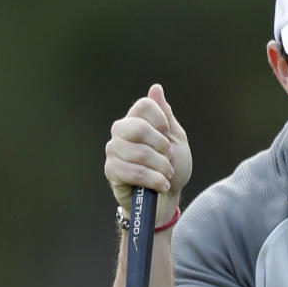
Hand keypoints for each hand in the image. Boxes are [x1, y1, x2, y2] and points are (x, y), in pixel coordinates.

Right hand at [104, 83, 192, 225]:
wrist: (166, 199)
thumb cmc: (171, 168)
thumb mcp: (176, 140)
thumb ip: (166, 116)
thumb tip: (156, 88)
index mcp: (136, 119)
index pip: (144, 105)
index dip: (161, 121)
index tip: (169, 137)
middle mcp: (120, 131)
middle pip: (138, 127)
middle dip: (162, 148)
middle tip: (169, 160)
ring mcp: (113, 150)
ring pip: (139, 153)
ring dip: (161, 168)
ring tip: (166, 175)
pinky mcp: (111, 170)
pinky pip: (135, 172)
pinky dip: (154, 180)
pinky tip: (161, 185)